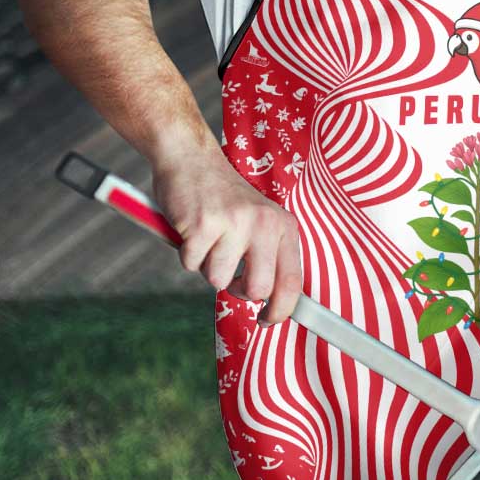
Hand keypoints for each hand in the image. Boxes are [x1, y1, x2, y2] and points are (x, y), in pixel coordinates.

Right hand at [152, 148, 301, 323]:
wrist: (191, 158)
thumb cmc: (224, 199)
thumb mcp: (259, 221)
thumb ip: (268, 256)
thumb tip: (272, 303)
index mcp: (283, 225)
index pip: (293, 281)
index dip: (281, 310)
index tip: (267, 320)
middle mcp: (264, 224)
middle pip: (258, 289)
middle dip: (239, 292)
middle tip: (229, 275)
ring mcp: (234, 223)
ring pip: (218, 280)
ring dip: (207, 266)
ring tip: (208, 239)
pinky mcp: (203, 225)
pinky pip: (191, 265)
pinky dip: (187, 254)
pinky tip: (192, 230)